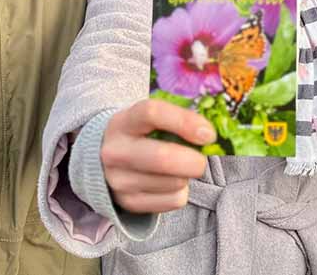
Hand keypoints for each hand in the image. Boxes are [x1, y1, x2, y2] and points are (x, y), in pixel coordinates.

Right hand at [101, 99, 215, 213]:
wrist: (108, 162)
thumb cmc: (142, 135)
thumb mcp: (150, 120)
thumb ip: (177, 121)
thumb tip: (209, 135)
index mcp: (124, 122)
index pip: (152, 113)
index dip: (185, 122)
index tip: (208, 134)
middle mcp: (116, 151)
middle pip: (162, 157)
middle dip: (193, 161)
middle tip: (202, 160)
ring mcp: (119, 180)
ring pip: (173, 183)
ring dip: (187, 176)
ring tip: (179, 169)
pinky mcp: (129, 203)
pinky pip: (172, 201)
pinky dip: (181, 193)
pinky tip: (171, 183)